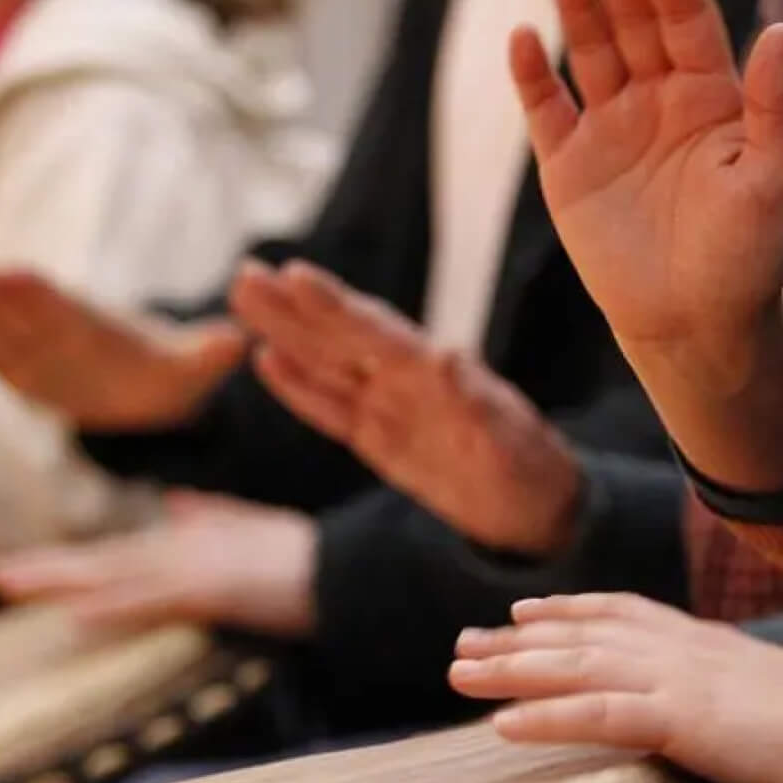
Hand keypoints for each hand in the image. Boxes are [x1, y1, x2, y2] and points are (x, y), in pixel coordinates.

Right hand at [0, 269, 248, 429]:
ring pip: (4, 334)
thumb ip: (209, 353)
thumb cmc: (175, 372)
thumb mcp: (195, 365)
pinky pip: (0, 366)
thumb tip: (238, 341)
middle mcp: (61, 330)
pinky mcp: (31, 378)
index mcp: (95, 322)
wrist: (159, 392)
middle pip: (21, 309)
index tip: (3, 275)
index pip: (57, 298)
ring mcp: (41, 352)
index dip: (29, 288)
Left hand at [0, 489, 317, 637]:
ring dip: (62, 580)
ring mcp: (194, 568)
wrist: (345, 567)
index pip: (116, 556)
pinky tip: (79, 614)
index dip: (68, 563)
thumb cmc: (305, 557)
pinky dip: (115, 607)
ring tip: (10, 585)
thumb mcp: (251, 532)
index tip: (21, 570)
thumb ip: (214, 517)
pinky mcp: (212, 589)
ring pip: (115, 576)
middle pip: (102, 562)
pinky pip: (154, 601)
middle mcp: (180, 552)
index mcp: (186, 545)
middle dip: (47, 569)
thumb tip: (179, 505)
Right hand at [231, 260, 584, 557]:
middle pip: (341, 338)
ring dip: (286, 333)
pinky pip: (331, 408)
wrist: (537, 511)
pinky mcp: (380, 438)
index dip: (337, 308)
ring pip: (328, 364)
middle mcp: (408, 382)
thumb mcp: (511, 444)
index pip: (377, 334)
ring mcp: (391, 407)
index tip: (296, 275)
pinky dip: (299, 386)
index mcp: (438, 375)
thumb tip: (445, 357)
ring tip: (244, 294)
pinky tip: (266, 359)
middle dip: (294, 308)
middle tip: (244, 272)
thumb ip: (477, 404)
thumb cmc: (532, 472)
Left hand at [450, 593, 782, 782]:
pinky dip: (546, 717)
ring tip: (459, 674)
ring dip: (512, 671)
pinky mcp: (686, 720)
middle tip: (462, 645)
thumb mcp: (777, 703)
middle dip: (518, 641)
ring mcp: (684, 681)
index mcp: (710, 645)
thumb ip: (740, 702)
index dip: (569, 612)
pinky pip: (600, 715)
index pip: (624, 615)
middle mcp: (687, 651)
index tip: (523, 611)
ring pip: (577, 668)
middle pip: (583, 636)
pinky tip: (501, 726)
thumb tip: (727, 718)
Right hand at [514, 0, 782, 367]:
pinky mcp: (570, 168)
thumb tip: (779, 33)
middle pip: (635, 19)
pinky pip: (547, 108)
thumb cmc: (747, 257)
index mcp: (711, 95)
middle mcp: (659, 101)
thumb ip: (772, 106)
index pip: (684, 15)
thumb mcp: (774, 179)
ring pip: (591, 50)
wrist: (695, 326)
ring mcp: (611, 130)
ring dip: (576, 6)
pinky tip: (524, 39)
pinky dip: (532, 75)